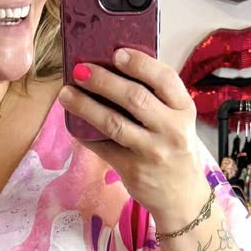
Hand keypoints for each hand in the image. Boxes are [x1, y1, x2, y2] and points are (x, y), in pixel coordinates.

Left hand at [60, 48, 208, 220]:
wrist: (182, 197)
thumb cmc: (174, 149)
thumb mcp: (177, 121)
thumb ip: (157, 98)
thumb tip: (115, 68)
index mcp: (184, 109)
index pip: (165, 79)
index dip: (140, 63)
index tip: (116, 53)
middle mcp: (171, 129)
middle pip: (135, 98)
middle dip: (103, 81)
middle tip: (80, 69)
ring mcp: (152, 151)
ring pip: (114, 123)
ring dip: (86, 106)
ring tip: (66, 94)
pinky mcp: (133, 170)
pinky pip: (103, 148)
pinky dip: (85, 134)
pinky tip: (72, 122)